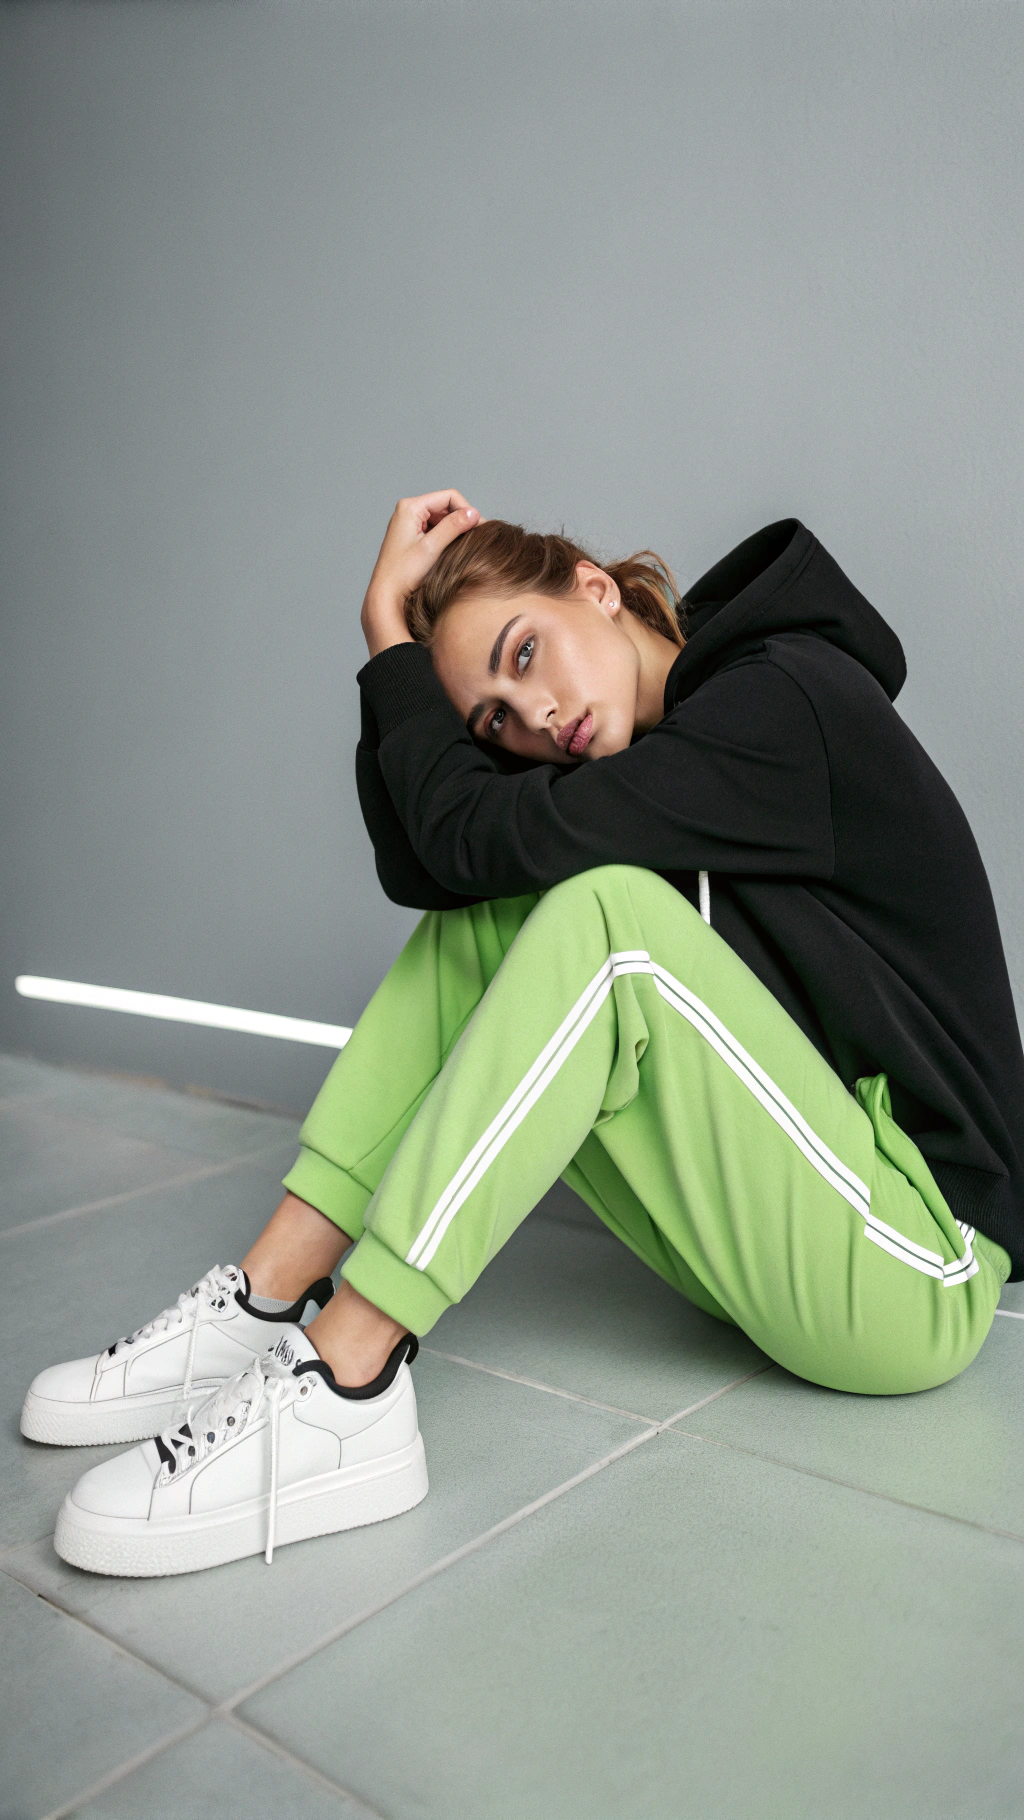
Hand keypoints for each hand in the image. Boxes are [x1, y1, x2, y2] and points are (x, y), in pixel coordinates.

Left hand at [360, 490, 480, 656]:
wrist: (386, 594)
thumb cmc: (402, 573)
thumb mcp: (432, 548)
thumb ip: (453, 527)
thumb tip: (474, 513)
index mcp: (410, 507)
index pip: (449, 497)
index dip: (467, 510)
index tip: (480, 528)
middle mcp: (407, 510)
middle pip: (446, 506)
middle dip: (462, 520)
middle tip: (476, 538)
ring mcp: (409, 522)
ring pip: (442, 518)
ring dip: (455, 529)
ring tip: (466, 545)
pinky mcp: (411, 535)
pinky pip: (435, 528)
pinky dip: (447, 536)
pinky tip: (453, 550)